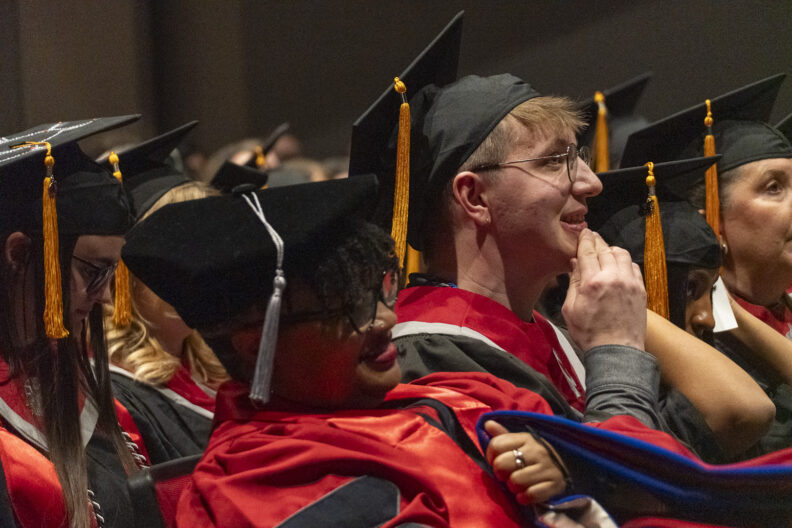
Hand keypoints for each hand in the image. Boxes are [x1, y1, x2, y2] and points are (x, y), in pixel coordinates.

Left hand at [484, 420, 566, 504]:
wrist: (568, 466)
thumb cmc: (535, 454)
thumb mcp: (521, 441)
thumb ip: (503, 435)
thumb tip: (487, 424)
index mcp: (526, 438)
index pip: (496, 445)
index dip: (490, 456)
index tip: (495, 461)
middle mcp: (537, 451)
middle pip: (501, 464)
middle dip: (500, 473)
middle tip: (506, 475)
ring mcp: (547, 468)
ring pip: (515, 481)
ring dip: (512, 487)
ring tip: (517, 484)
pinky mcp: (555, 485)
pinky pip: (530, 495)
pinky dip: (524, 498)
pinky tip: (525, 494)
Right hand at [562, 229, 645, 350]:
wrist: (616, 350)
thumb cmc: (590, 333)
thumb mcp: (570, 309)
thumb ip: (573, 284)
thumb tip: (575, 264)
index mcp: (592, 282)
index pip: (588, 252)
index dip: (585, 240)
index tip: (584, 232)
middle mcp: (613, 278)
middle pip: (605, 249)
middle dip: (597, 241)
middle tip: (592, 237)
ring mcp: (630, 283)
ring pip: (622, 254)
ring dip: (612, 250)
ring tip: (605, 251)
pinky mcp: (640, 290)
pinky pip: (634, 267)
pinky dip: (625, 262)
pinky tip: (619, 265)